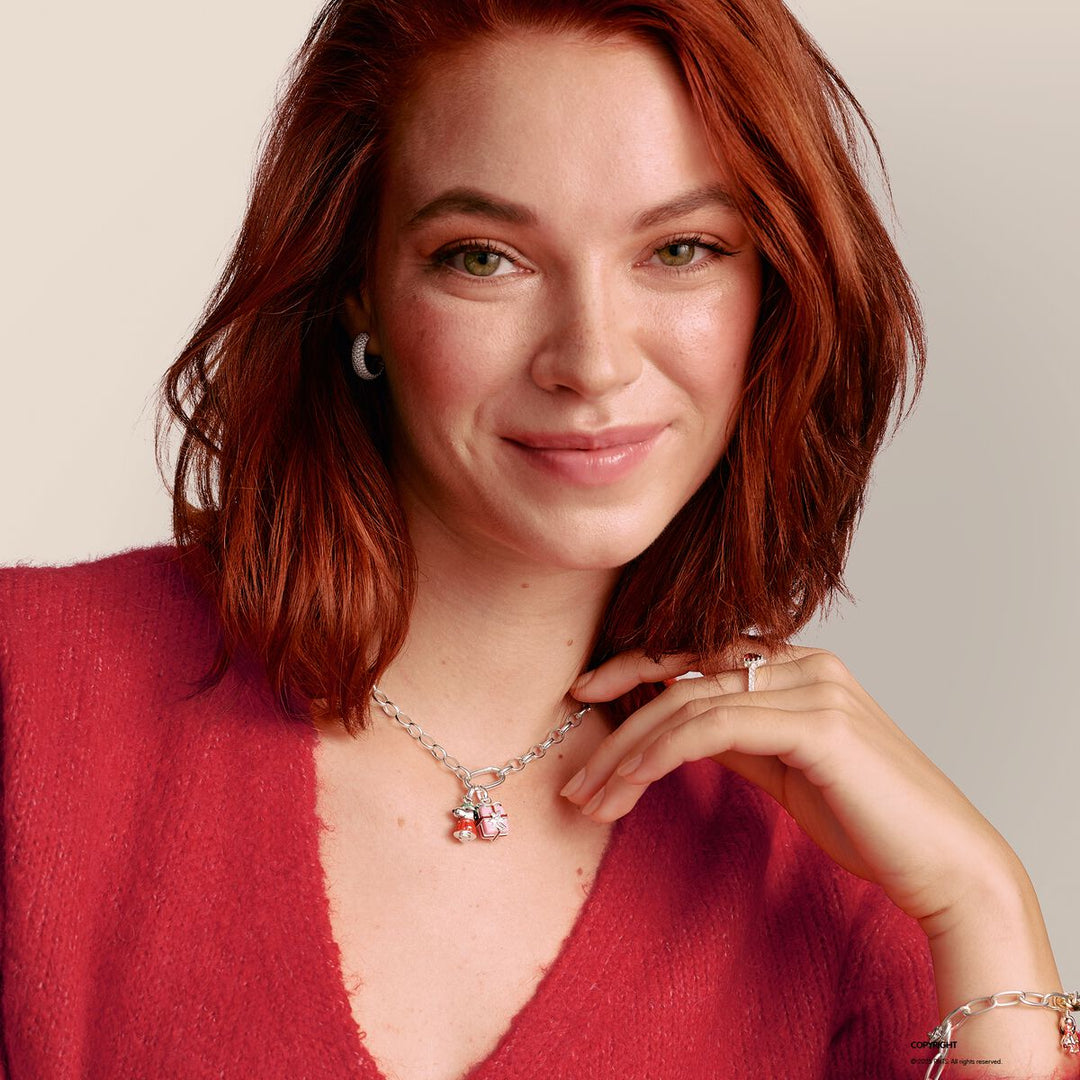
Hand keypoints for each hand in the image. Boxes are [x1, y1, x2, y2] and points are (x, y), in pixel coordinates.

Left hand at [561, 646, 1024, 931]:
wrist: (944, 866)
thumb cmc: (867, 820)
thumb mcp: (784, 769)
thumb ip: (736, 738)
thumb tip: (674, 729)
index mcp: (797, 665)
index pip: (695, 654)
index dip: (632, 668)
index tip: (583, 695)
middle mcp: (805, 662)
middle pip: (683, 678)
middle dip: (617, 724)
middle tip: (575, 776)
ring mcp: (815, 688)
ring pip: (689, 702)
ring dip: (627, 752)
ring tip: (590, 798)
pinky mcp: (819, 724)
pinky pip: (715, 726)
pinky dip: (661, 752)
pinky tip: (630, 783)